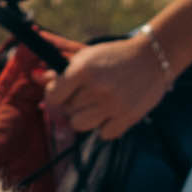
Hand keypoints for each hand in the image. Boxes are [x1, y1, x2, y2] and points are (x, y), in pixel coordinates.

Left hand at [45, 30, 182, 144]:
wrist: (153, 57)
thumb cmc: (115, 56)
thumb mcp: (88, 56)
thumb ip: (63, 70)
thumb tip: (38, 78)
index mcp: (83, 69)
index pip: (53, 96)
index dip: (54, 96)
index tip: (61, 94)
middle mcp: (96, 88)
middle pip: (67, 111)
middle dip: (74, 104)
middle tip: (87, 94)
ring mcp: (112, 105)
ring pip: (80, 125)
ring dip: (86, 117)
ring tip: (97, 106)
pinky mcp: (127, 117)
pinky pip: (104, 134)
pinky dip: (106, 126)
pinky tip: (112, 113)